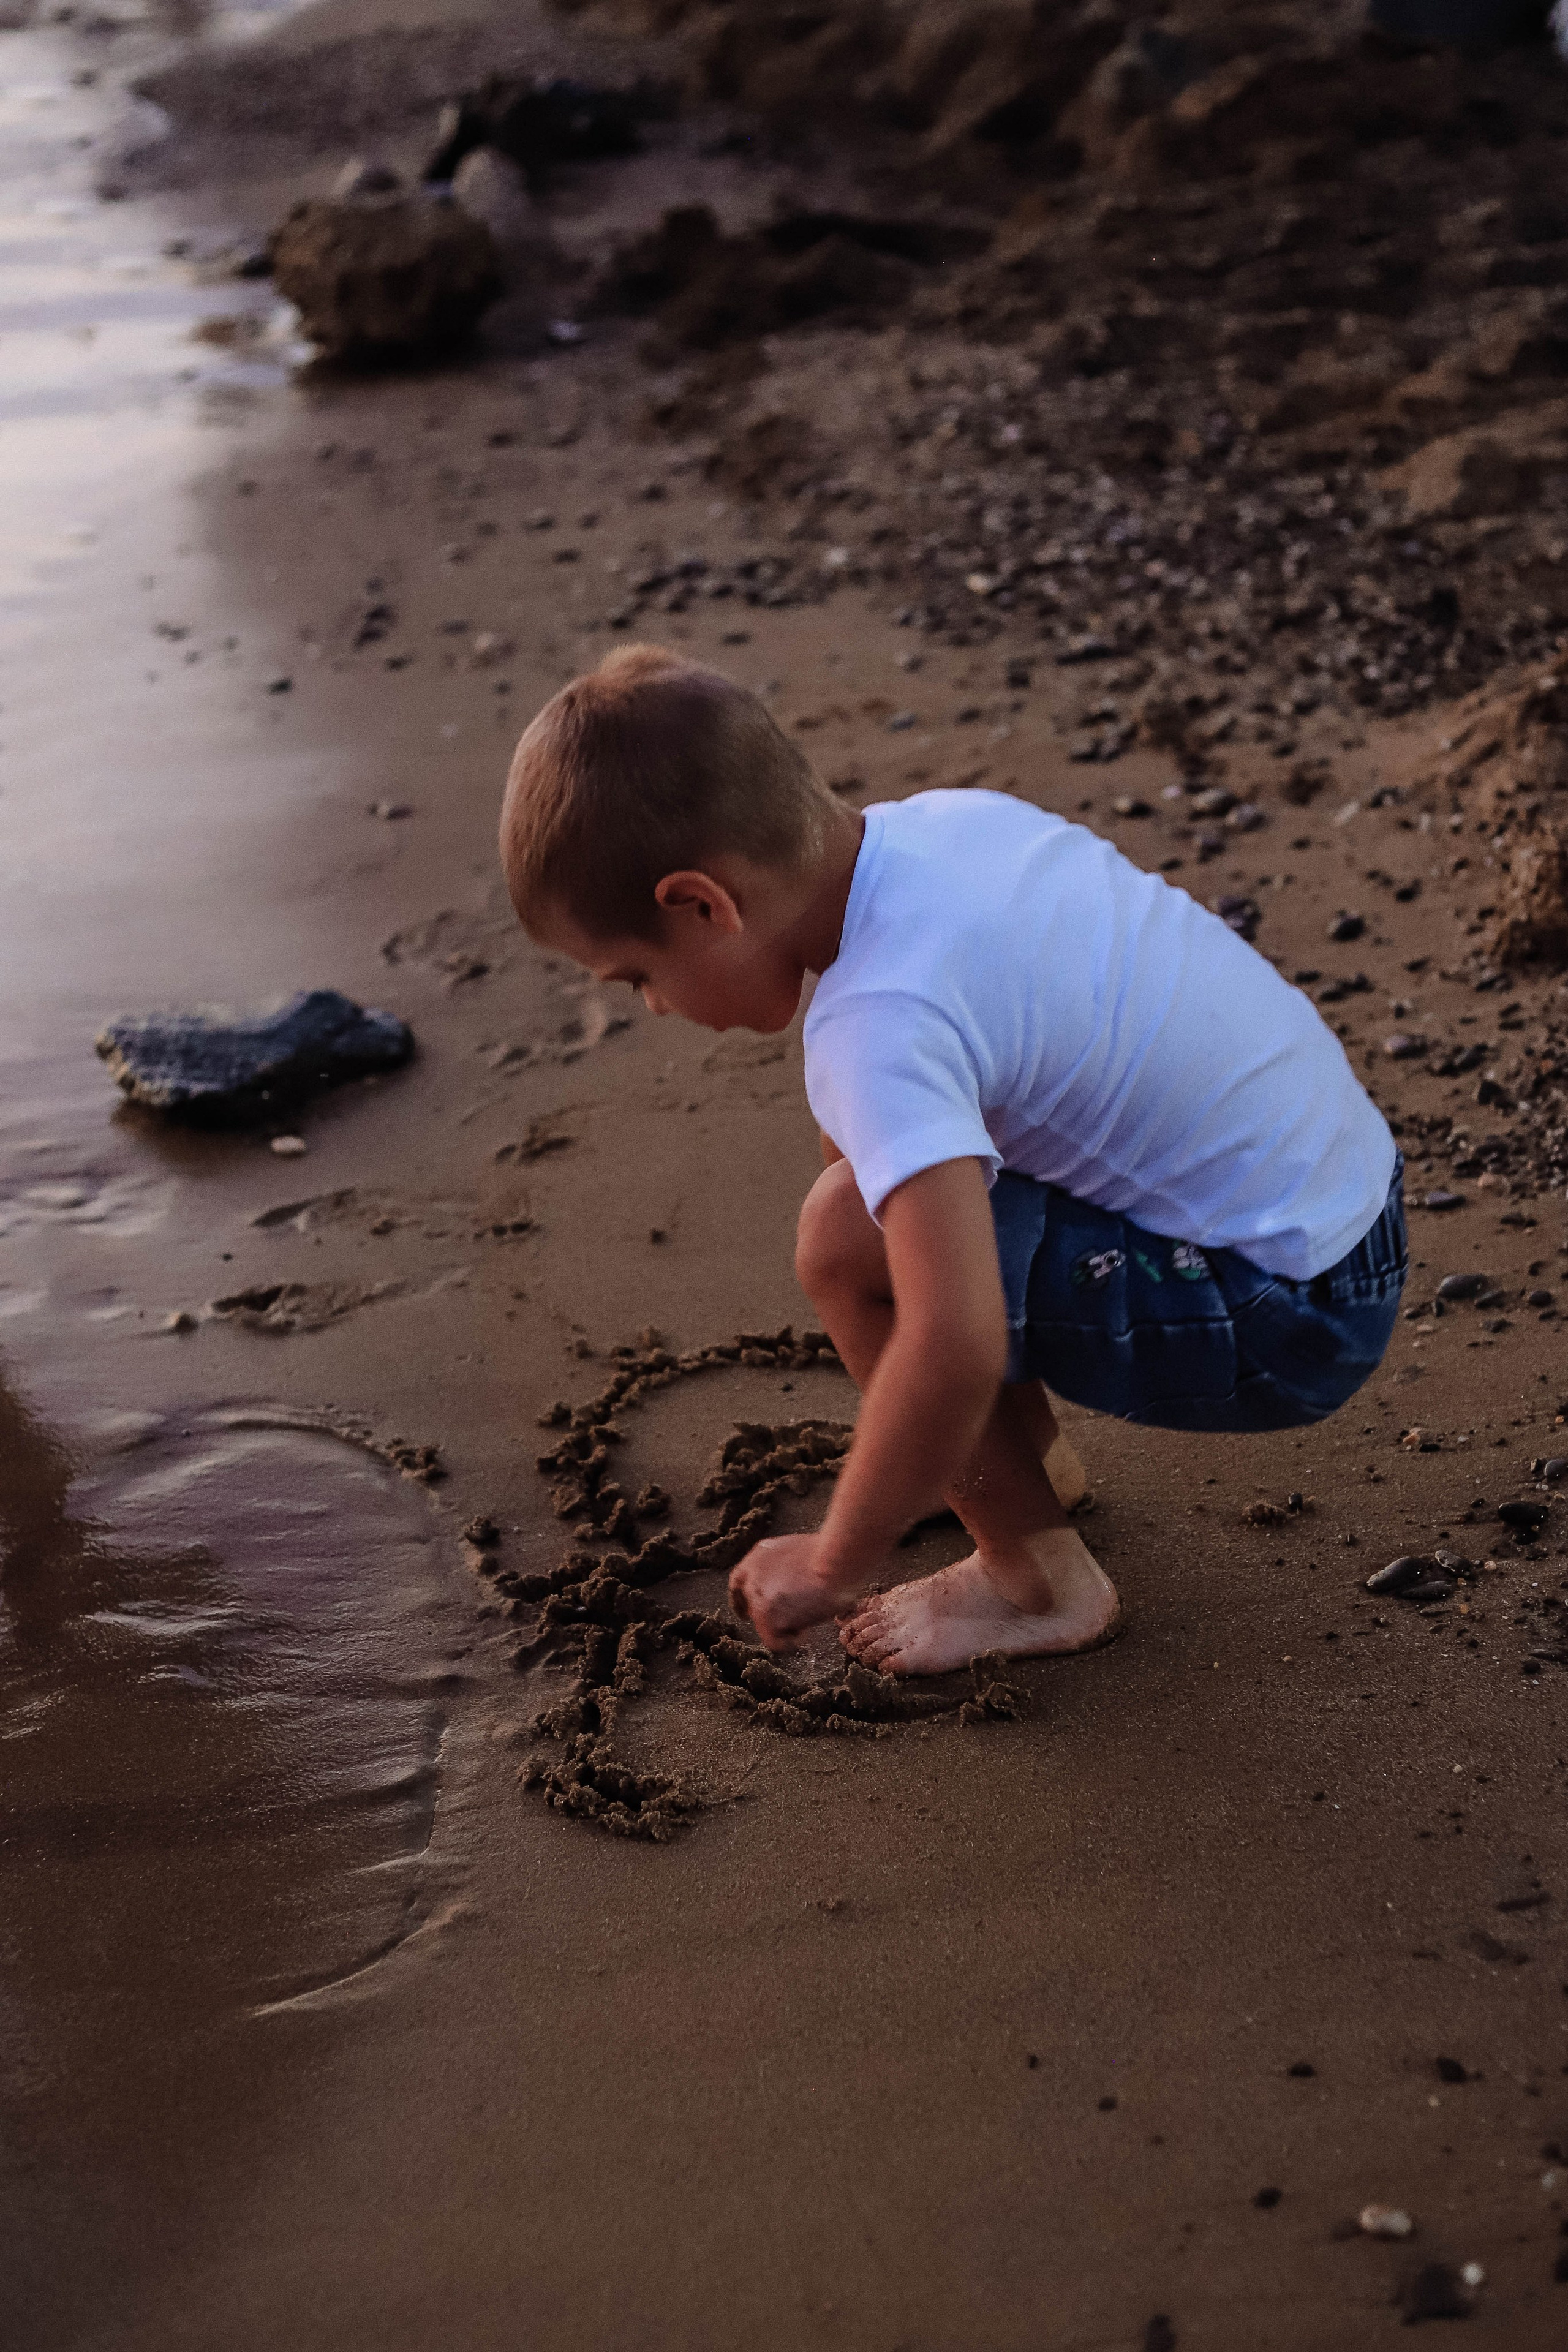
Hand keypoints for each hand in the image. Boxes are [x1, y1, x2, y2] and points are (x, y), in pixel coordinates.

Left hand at [728, 1533, 861, 1652]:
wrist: (835, 1560)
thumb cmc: (831, 1555)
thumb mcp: (796, 1553)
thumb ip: (782, 1570)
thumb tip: (788, 1589)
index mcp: (758, 1557)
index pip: (738, 1584)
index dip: (743, 1601)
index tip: (745, 1614)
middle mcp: (752, 1577)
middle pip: (753, 1608)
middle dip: (770, 1617)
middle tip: (792, 1619)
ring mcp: (756, 1598)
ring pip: (768, 1627)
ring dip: (791, 1625)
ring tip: (813, 1610)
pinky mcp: (766, 1616)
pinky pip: (777, 1642)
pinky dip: (795, 1639)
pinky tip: (809, 1625)